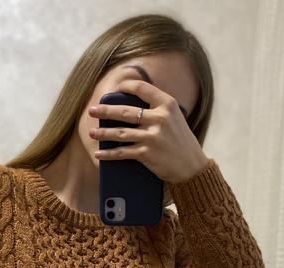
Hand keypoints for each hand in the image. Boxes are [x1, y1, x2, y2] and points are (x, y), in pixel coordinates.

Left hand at [88, 78, 208, 183]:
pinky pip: (122, 152)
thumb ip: (158, 110)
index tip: (116, 88)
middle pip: (125, 112)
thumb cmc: (182, 142)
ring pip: (120, 133)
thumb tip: (132, 107)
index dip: (127, 86)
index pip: (143, 88)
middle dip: (105, 111)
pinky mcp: (146, 154)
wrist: (192, 166)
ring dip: (103, 133)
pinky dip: (109, 154)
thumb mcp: (175, 118)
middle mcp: (159, 118)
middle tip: (92, 110)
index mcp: (167, 104)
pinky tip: (99, 153)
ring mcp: (152, 137)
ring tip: (91, 132)